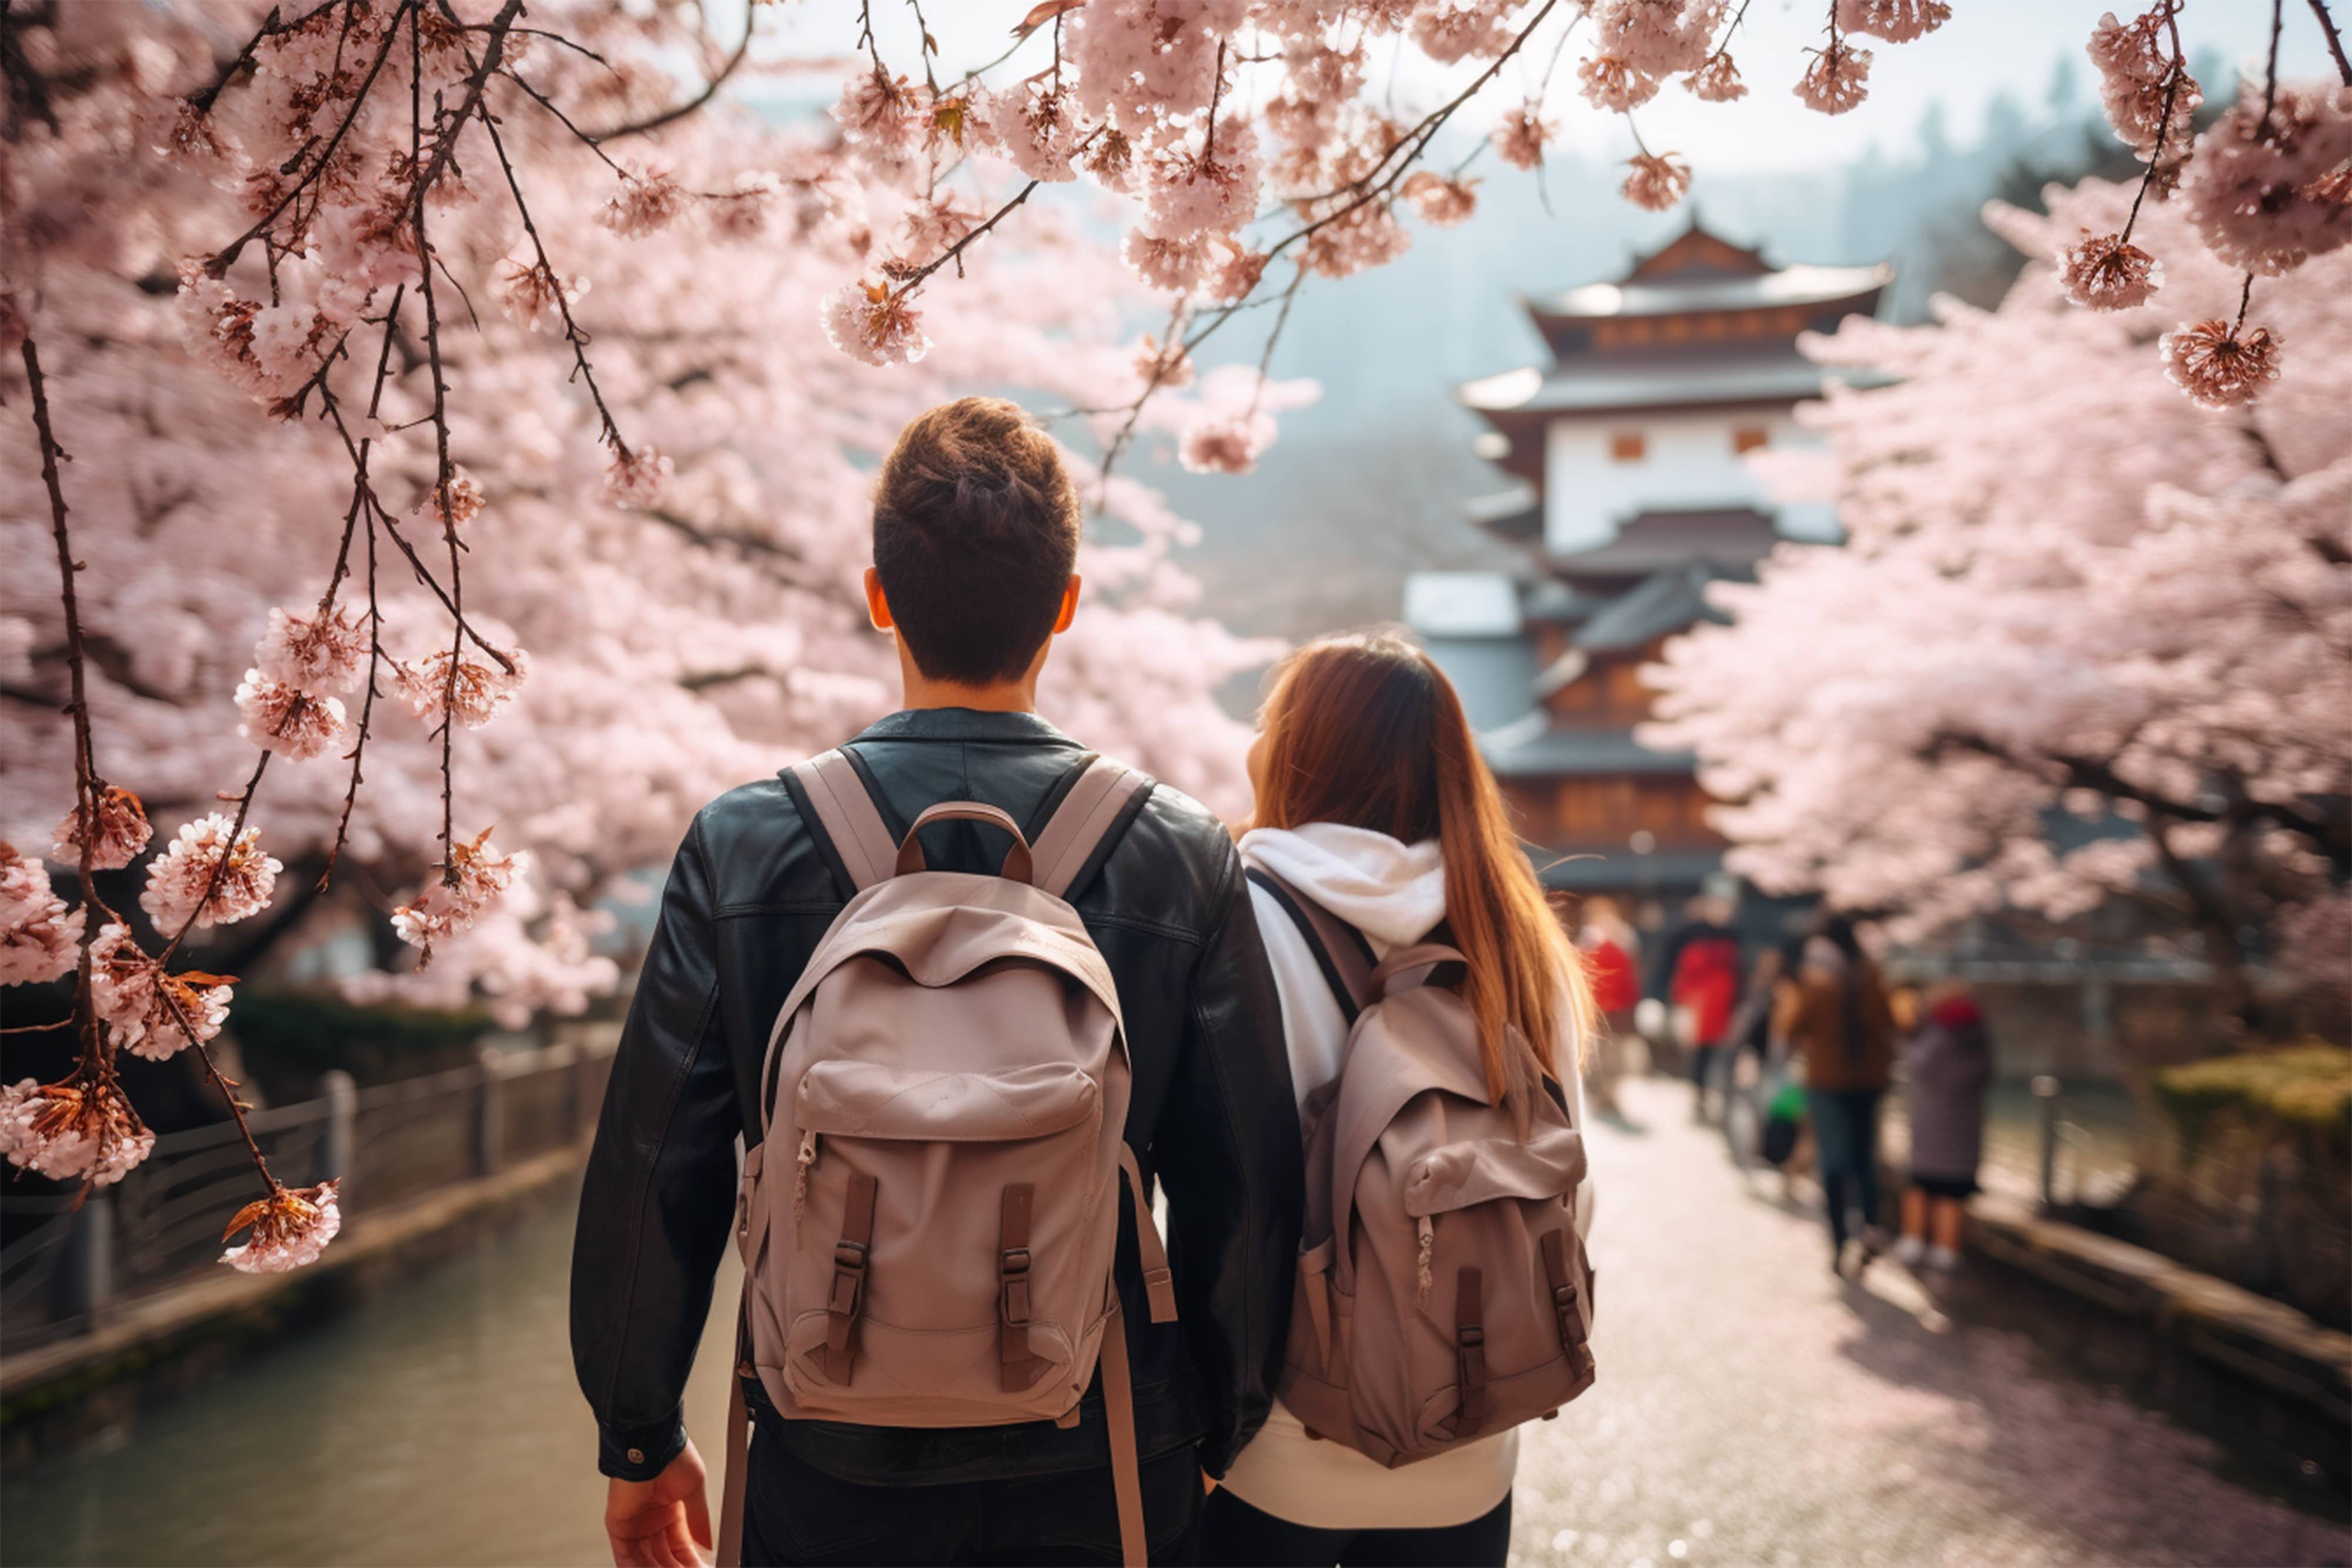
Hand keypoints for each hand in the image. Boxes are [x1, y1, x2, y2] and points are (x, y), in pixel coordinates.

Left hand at [606, 1438, 712, 1567]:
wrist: (652, 1447)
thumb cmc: (673, 1458)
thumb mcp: (694, 1492)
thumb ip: (699, 1522)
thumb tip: (708, 1545)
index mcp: (671, 1510)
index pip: (681, 1545)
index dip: (690, 1561)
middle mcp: (652, 1519)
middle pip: (663, 1556)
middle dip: (675, 1567)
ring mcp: (634, 1524)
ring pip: (645, 1560)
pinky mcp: (618, 1527)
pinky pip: (625, 1557)